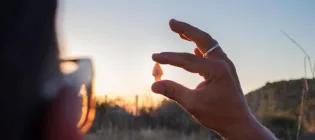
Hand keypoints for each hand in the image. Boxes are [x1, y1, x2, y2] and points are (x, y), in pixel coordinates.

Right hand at [151, 19, 276, 139]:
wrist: (239, 124)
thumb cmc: (218, 115)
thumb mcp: (193, 104)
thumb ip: (173, 91)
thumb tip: (154, 85)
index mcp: (216, 70)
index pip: (187, 59)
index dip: (169, 57)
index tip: (154, 57)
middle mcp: (223, 63)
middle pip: (203, 39)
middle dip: (186, 29)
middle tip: (171, 22)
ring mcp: (225, 65)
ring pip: (208, 44)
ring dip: (194, 36)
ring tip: (179, 31)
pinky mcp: (224, 70)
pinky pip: (211, 53)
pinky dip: (200, 47)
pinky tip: (193, 47)